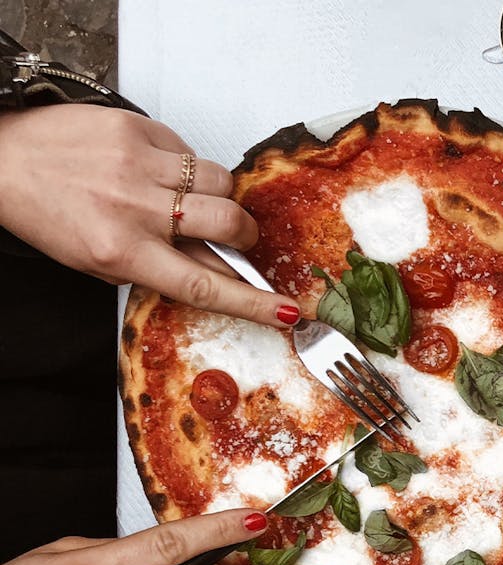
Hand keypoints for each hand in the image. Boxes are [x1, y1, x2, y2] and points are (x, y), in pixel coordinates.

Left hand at [0, 104, 300, 326]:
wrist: (3, 159)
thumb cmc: (49, 215)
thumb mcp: (101, 262)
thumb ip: (162, 267)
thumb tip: (222, 273)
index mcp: (122, 252)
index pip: (204, 285)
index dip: (254, 301)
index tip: (287, 310)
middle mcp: (133, 208)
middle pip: (228, 223)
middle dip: (245, 233)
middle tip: (239, 236)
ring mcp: (137, 164)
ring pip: (220, 183)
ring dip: (219, 196)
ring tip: (191, 199)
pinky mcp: (136, 129)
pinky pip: (190, 152)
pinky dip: (187, 166)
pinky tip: (158, 170)